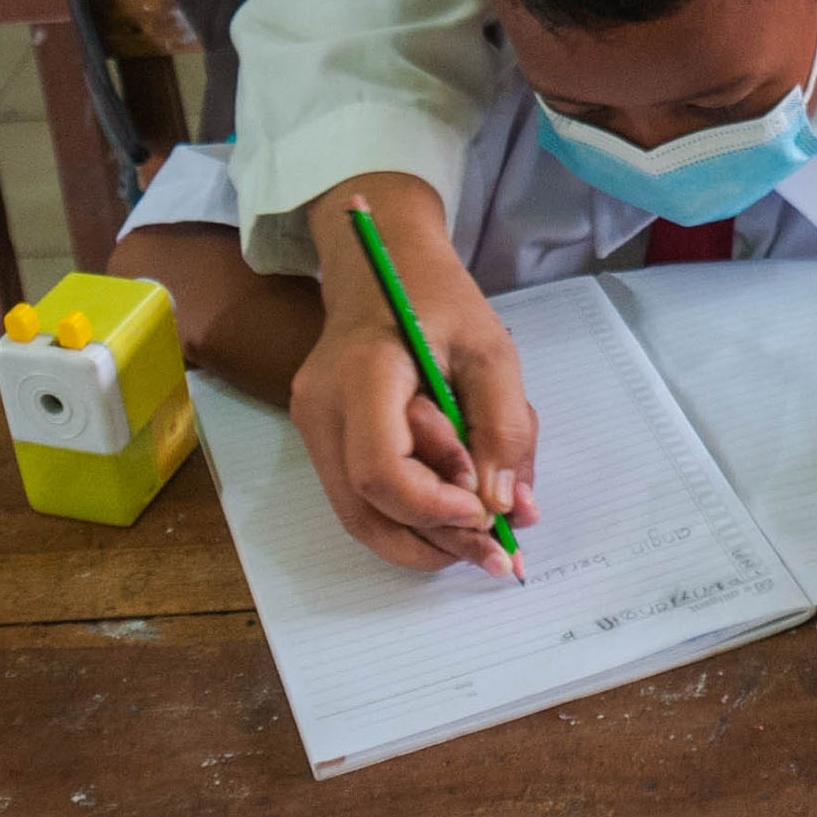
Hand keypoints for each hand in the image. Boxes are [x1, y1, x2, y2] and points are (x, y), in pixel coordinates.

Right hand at [288, 175, 539, 573]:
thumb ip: (504, 427)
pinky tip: (455, 516)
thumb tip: (504, 506)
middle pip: (366, 509)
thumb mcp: (492, 350)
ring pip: (359, 515)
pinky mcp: (321, 436)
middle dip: (437, 541)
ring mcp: (312, 425)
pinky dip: (409, 517)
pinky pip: (360, 496)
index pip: (381, 470)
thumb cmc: (439, 299)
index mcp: (363, 375)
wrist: (380, 262)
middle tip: (498, 554)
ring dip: (424, 540)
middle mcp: (322, 408)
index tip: (487, 511)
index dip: (435, 507)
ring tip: (483, 544)